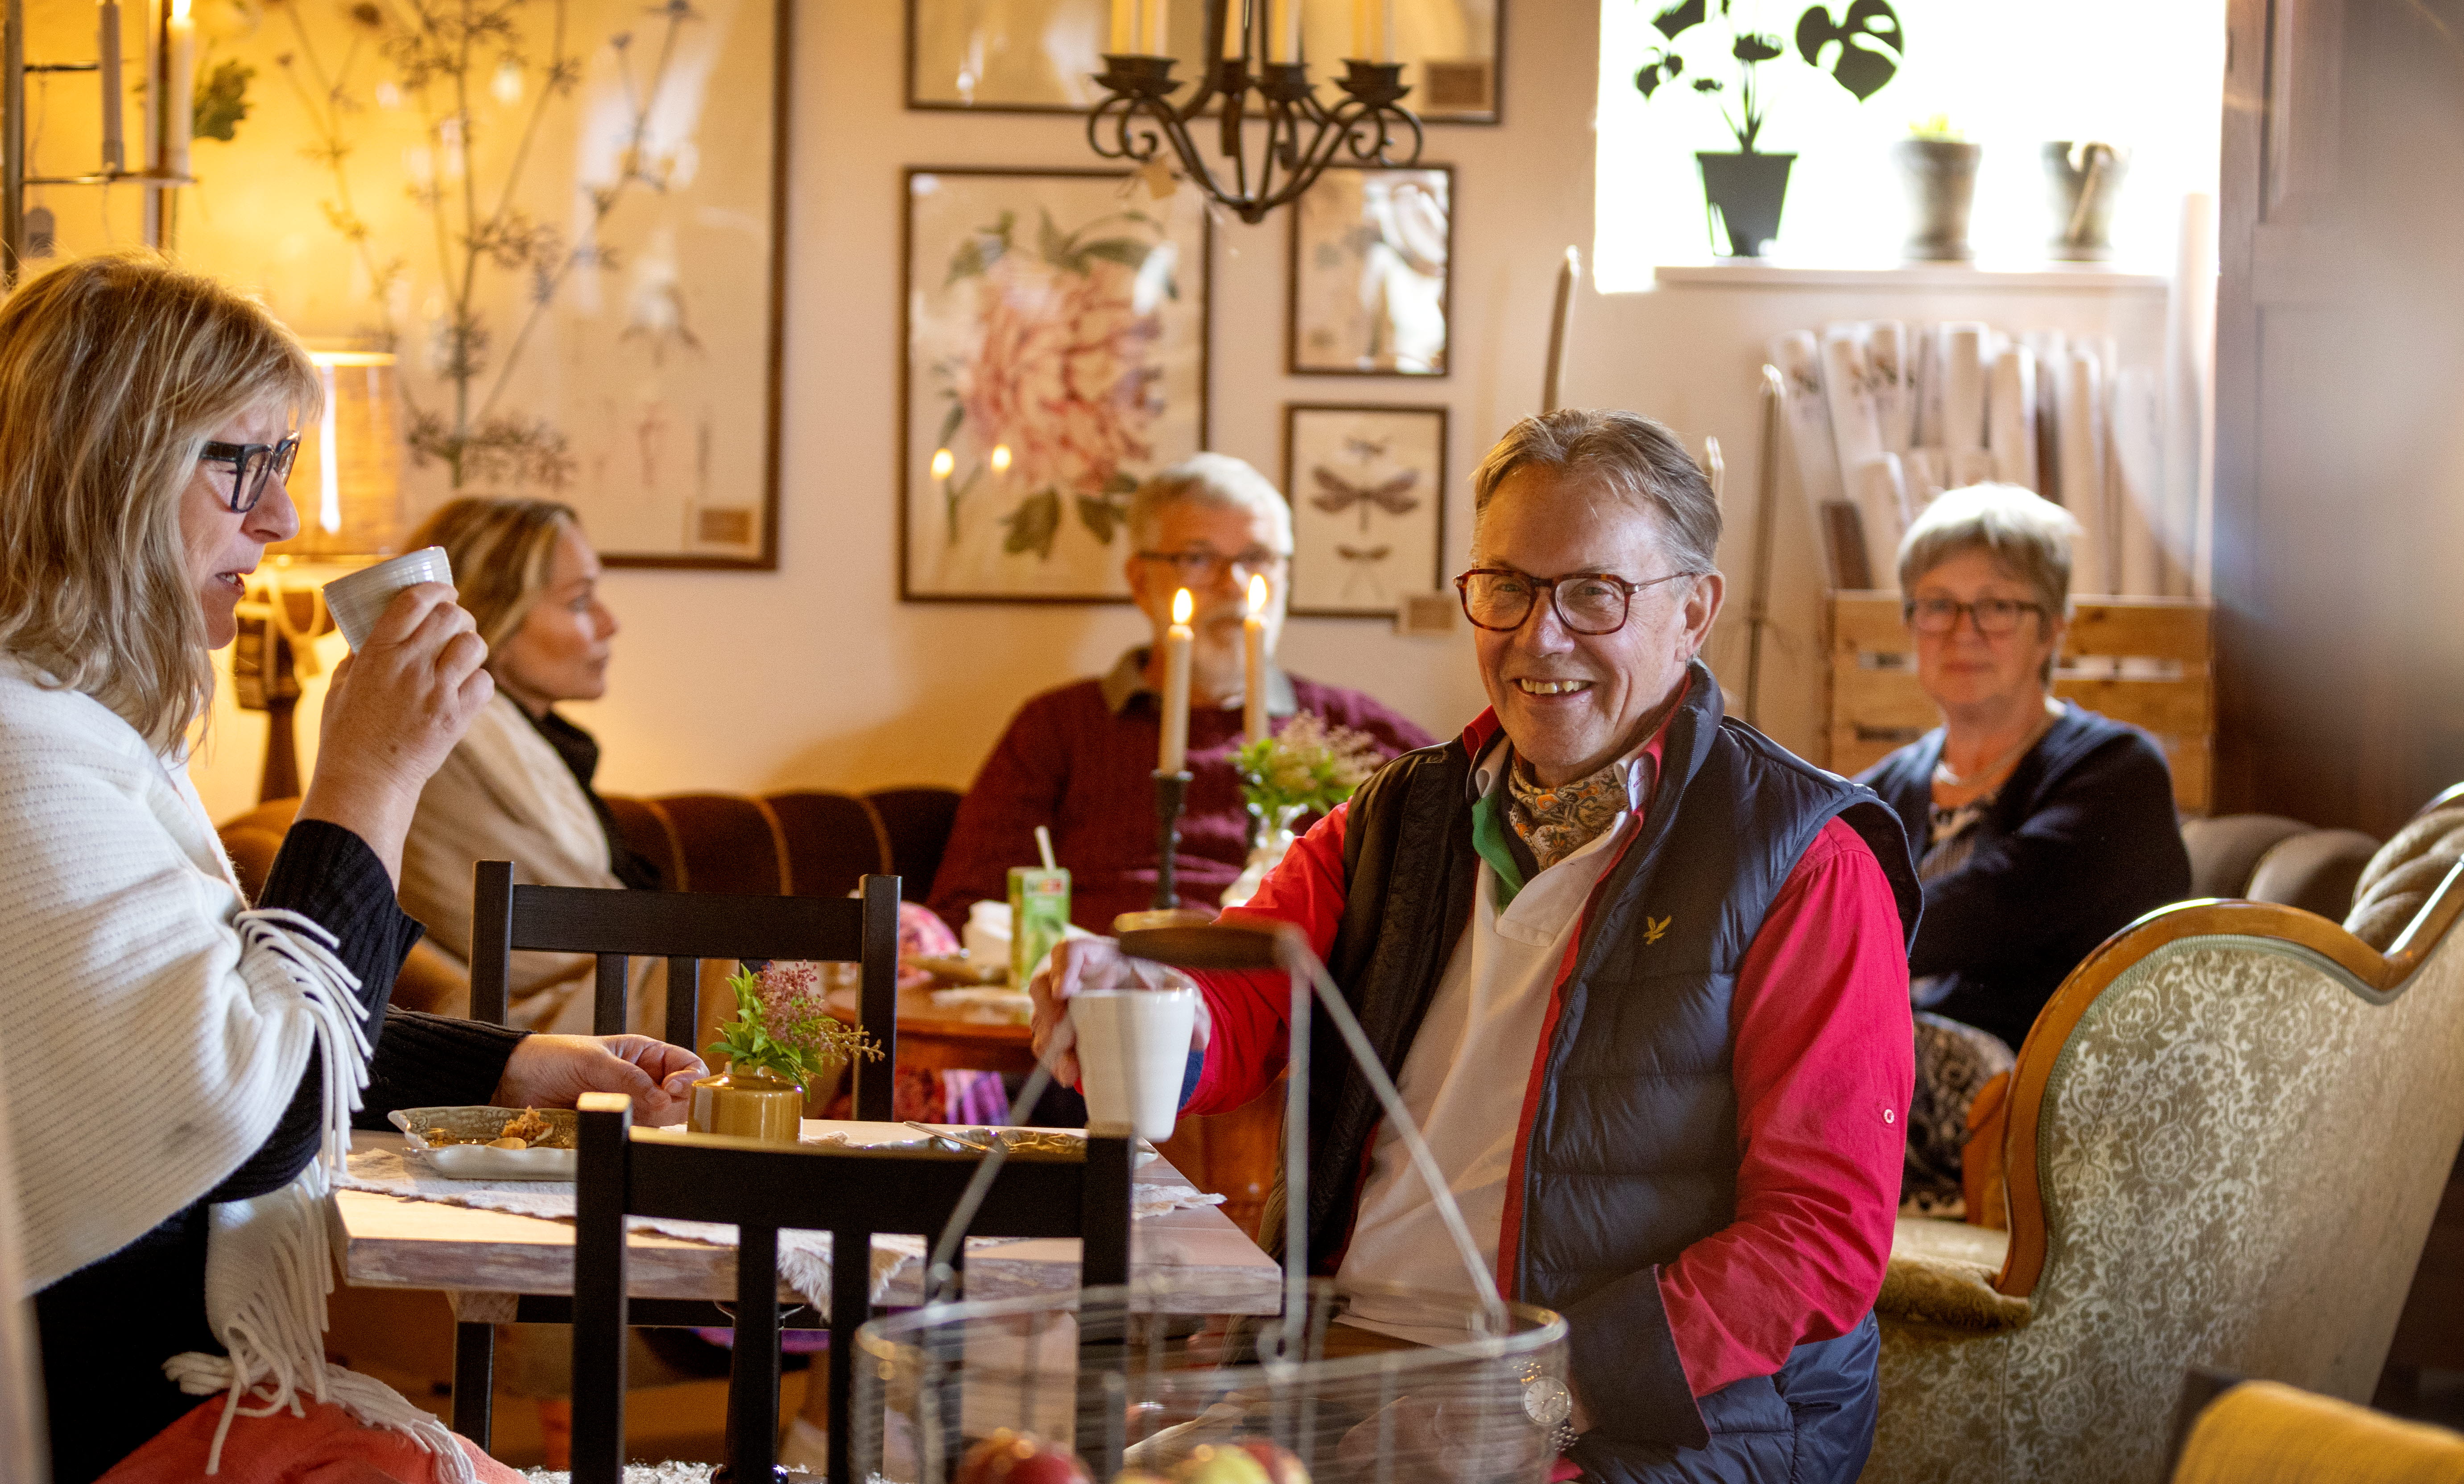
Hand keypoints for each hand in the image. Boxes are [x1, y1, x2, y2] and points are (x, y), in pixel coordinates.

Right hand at [299, 582, 493, 879]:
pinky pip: (485, 682)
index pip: (413, 602)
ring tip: (462, 655)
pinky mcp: (456, 717)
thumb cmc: (346, 734)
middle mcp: (409, 666)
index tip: (444, 590)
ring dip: (471, 645)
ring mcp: (436, 691)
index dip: (435, 589)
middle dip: (457, 614)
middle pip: (450, 617)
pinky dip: (479, 681)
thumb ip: (360, 654)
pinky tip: (466, 687)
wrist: (365, 781)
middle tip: (455, 623)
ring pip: (474, 645)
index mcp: (377, 653)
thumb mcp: (340, 686)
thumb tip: (372, 629)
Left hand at [493, 1034, 707, 1126]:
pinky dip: (637, 1134)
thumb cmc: (552, 1058)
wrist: (514, 1081)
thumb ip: (630, 1079)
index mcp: (644, 1055)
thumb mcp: (594, 1060)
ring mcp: (630, 1105)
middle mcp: (643, 1080)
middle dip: (676, 1102)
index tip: (675, 1088)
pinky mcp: (614, 1125)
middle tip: (656, 1106)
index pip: (687, 1065)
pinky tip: (625, 1129)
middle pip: (681, 1096)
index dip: (690, 1078)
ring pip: (663, 1118)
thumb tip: (663, 1100)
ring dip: (656, 1119)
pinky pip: (638, 1132)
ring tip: (633, 1115)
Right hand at [1027, 937, 1209, 1088]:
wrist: (1148, 1002)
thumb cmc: (1156, 987)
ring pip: (1042, 1019)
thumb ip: (1194, 1010)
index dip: (1063, 968)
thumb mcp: (1177, 991)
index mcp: (1100, 957)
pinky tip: (1069, 1075)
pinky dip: (1055, 1061)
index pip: (1071, 951)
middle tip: (1064, 1036)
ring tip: (1071, 1068)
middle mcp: (1074, 977)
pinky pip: (1046, 1043)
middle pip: (1044, 985)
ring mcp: (1062, 1004)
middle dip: (1049, 1012)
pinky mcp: (1060, 1029)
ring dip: (1052, 1045)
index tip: (1065, 991)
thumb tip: (1199, 1038)